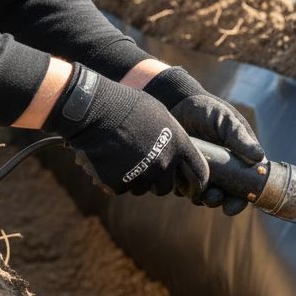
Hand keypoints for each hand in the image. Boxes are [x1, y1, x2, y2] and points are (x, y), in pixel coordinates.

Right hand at [44, 63, 209, 200]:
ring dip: (132, 179)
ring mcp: (142, 176)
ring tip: (120, 157)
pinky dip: (112, 179)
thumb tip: (175, 151)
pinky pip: (118, 188)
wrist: (96, 110)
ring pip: (140, 188)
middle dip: (155, 182)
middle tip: (142, 168)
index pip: (199, 173)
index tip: (191, 188)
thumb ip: (171, 137)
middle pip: (164, 188)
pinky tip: (106, 160)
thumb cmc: (128, 106)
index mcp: (179, 146)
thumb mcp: (160, 115)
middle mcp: (164, 164)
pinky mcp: (120, 184)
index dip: (196, 183)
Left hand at [144, 66, 264, 213]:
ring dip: (198, 195)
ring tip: (194, 183)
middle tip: (212, 197)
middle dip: (217, 201)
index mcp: (238, 161)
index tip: (232, 206)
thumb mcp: (227, 121)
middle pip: (222, 197)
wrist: (177, 103)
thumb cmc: (207, 110)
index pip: (245, 187)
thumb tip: (259, 157)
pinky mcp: (182, 172)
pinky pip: (181, 188)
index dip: (240, 200)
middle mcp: (222, 171)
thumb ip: (240, 138)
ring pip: (200, 195)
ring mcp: (201, 173)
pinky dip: (181, 185)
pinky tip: (179, 172)